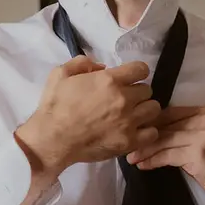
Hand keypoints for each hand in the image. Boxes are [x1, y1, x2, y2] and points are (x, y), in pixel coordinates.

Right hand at [16, 56, 161, 175]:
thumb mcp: (60, 74)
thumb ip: (81, 63)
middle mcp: (124, 99)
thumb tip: (101, 67)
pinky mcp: (129, 142)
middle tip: (126, 100)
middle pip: (147, 90)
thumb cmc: (54, 107)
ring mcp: (128, 121)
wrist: (51, 140)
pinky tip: (136, 131)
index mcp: (109, 80)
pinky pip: (151, 133)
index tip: (129, 79)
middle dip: (138, 92)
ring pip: (153, 109)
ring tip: (133, 115)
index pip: (141, 69)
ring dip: (144, 110)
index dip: (136, 73)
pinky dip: (146, 131)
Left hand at [126, 105, 204, 204]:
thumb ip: (183, 130)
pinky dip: (153, 160)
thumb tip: (149, 131)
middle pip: (165, 126)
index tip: (132, 132)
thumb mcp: (204, 138)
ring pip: (164, 140)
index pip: (169, 113)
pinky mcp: (198, 152)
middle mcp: (204, 119)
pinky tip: (143, 165)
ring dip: (144, 150)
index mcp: (204, 111)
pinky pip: (168, 155)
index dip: (149, 123)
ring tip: (131, 158)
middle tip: (125, 146)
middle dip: (143, 137)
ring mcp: (202, 135)